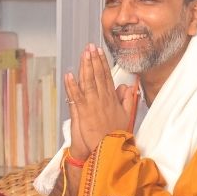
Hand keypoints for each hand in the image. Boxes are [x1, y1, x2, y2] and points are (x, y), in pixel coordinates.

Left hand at [64, 44, 137, 159]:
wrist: (109, 148)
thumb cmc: (116, 134)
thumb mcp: (126, 115)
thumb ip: (127, 99)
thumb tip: (127, 87)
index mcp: (111, 99)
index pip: (106, 76)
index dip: (102, 63)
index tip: (99, 52)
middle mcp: (102, 99)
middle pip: (97, 75)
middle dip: (93, 59)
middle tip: (90, 46)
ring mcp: (92, 104)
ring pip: (88, 81)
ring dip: (85, 66)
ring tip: (83, 54)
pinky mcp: (83, 112)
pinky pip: (76, 96)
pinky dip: (72, 85)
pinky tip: (69, 75)